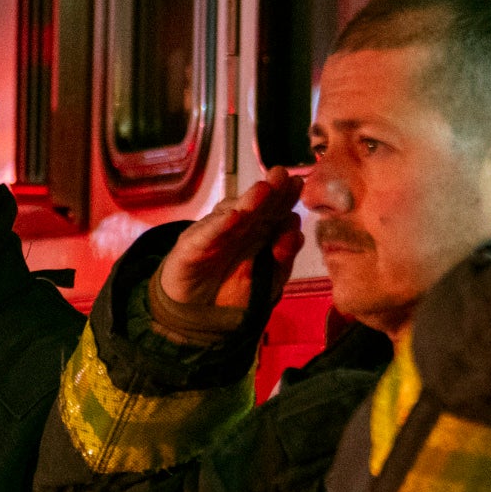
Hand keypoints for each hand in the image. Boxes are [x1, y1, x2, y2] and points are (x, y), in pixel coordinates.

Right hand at [155, 168, 304, 313]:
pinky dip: (219, 226)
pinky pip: (206, 235)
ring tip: (264, 190)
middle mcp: (237, 227)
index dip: (286, 198)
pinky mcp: (191, 247)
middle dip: (271, 190)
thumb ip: (283, 258)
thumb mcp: (267, 280)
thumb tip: (297, 232)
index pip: (275, 211)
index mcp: (259, 232)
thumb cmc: (232, 294)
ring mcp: (214, 234)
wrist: (195, 317)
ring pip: (233, 214)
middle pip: (256, 206)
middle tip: (283, 175)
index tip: (299, 185)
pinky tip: (233, 218)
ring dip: (248, 201)